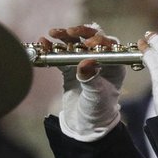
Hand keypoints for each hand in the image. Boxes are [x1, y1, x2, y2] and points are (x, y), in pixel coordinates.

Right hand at [45, 23, 125, 141]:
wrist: (86, 126)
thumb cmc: (99, 111)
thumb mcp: (96, 96)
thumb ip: (91, 79)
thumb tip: (85, 62)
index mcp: (114, 66)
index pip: (109, 46)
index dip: (99, 40)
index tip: (87, 43)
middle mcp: (100, 62)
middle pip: (91, 40)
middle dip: (80, 33)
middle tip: (68, 32)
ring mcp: (84, 64)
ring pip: (75, 45)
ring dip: (64, 37)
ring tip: (52, 34)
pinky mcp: (70, 69)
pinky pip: (61, 55)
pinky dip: (53, 49)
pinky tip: (43, 44)